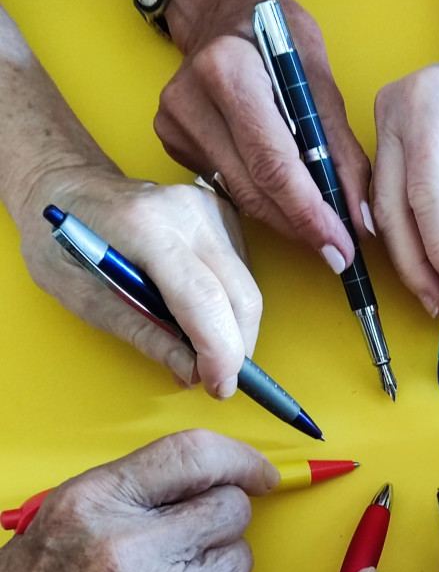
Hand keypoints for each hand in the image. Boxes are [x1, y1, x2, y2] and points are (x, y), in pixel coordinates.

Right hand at [0, 429, 275, 571]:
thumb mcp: (55, 524)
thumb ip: (129, 492)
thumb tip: (204, 476)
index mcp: (92, 504)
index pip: (194, 454)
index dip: (240, 458)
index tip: (257, 472)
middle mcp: (128, 548)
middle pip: (231, 507)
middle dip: (223, 516)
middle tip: (194, 534)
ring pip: (239, 558)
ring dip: (218, 564)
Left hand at [19, 167, 260, 396]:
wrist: (65, 184)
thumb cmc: (58, 238)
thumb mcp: (81, 296)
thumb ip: (141, 333)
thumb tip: (191, 372)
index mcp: (145, 229)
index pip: (204, 300)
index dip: (220, 352)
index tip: (220, 387)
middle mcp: (186, 213)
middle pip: (240, 297)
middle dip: (236, 349)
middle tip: (215, 380)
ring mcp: (209, 209)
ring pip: (247, 289)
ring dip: (234, 329)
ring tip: (200, 347)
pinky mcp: (222, 214)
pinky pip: (243, 275)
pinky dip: (230, 306)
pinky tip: (200, 314)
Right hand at [155, 0, 372, 270]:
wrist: (220, 6)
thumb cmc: (276, 31)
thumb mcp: (319, 73)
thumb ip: (340, 148)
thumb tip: (359, 219)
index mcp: (229, 68)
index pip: (274, 163)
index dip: (310, 213)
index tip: (341, 247)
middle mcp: (191, 97)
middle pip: (255, 188)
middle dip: (302, 226)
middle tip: (339, 251)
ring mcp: (175, 123)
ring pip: (241, 197)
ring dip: (286, 220)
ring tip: (321, 232)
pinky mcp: (172, 142)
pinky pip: (227, 187)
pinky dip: (262, 200)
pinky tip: (283, 198)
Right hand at [373, 27, 438, 316]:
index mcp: (429, 100)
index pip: (427, 192)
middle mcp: (392, 112)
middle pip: (395, 210)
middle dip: (419, 267)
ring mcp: (380, 129)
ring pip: (384, 215)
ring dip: (410, 262)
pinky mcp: (384, 148)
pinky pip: (389, 207)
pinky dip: (408, 242)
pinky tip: (429, 270)